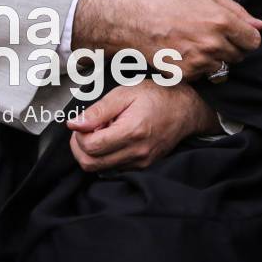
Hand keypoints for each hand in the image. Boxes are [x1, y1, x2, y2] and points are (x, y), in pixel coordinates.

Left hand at [66, 81, 218, 172]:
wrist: (187, 109)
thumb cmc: (158, 96)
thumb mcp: (125, 93)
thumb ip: (98, 110)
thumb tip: (74, 124)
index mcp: (132, 131)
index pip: (89, 147)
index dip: (78, 135)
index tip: (83, 123)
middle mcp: (137, 152)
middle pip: (90, 164)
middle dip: (81, 147)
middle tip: (87, 129)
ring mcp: (141, 162)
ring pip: (100, 168)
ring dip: (94, 152)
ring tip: (104, 131)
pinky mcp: (143, 166)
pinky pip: (113, 168)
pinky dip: (107, 156)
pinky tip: (114, 138)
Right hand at [74, 0, 261, 79]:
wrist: (132, 19)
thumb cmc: (166, 0)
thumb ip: (236, 9)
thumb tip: (260, 25)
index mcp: (222, 21)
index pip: (253, 41)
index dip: (246, 37)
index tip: (237, 35)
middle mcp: (213, 44)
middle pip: (239, 56)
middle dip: (230, 47)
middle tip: (210, 36)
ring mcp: (199, 62)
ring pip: (221, 67)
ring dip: (214, 59)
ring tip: (195, 44)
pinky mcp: (185, 75)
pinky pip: (202, 76)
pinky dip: (197, 68)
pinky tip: (184, 53)